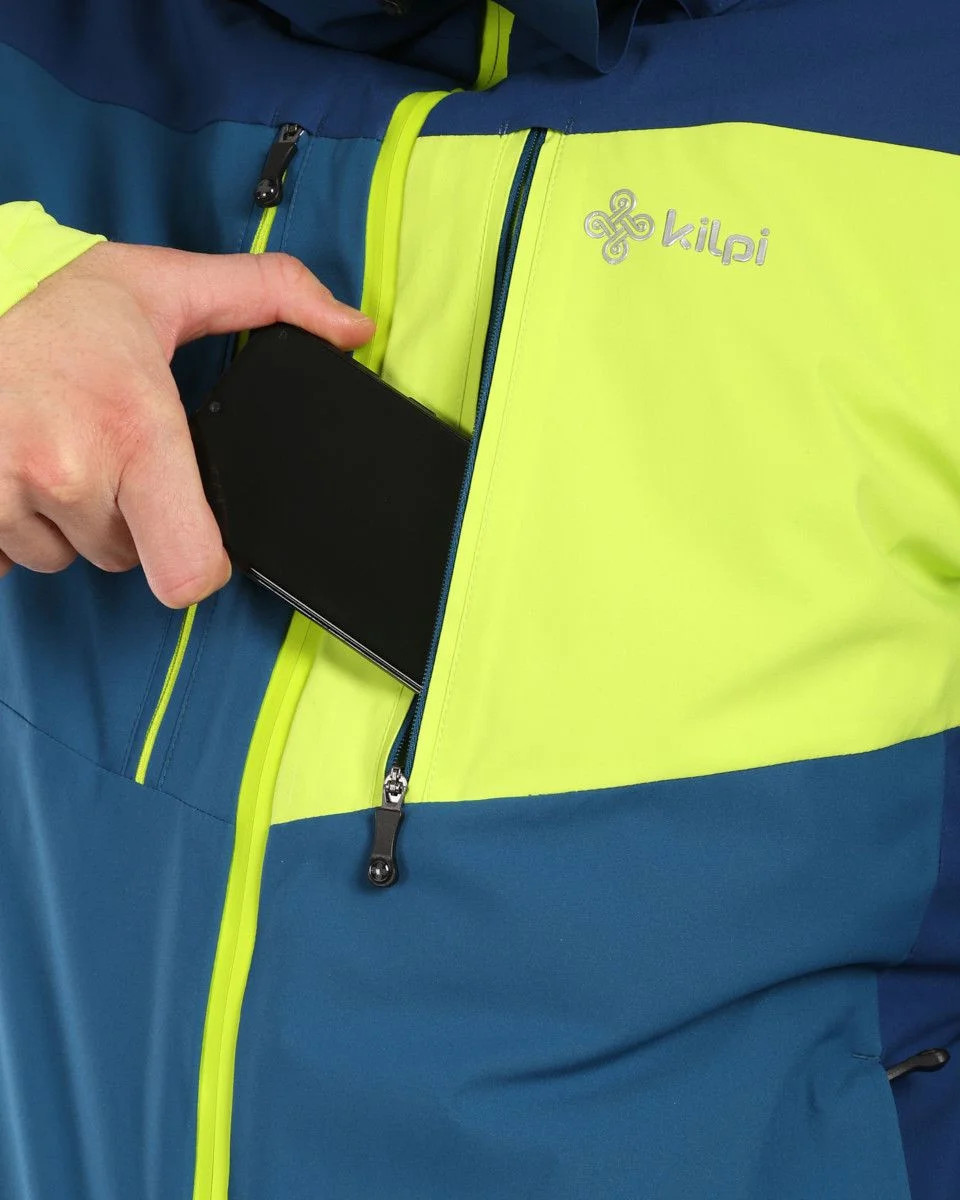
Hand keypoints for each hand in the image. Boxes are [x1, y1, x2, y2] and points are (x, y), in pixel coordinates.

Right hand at [0, 242, 373, 605]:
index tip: (198, 531)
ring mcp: (7, 498)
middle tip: (110, 454)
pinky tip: (21, 474)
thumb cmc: (59, 308)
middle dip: (132, 521)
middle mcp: (70, 474)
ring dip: (75, 523)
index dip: (203, 561)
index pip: (192, 570)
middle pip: (132, 559)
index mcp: (137, 431)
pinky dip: (21, 529)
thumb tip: (354, 329)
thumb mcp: (169, 284)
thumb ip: (271, 297)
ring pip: (72, 558)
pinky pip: (11, 560)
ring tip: (61, 453)